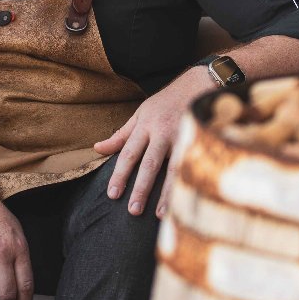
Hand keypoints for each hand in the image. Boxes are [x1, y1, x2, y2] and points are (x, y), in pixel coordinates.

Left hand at [94, 66, 211, 218]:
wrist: (198, 85)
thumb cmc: (166, 103)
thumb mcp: (140, 114)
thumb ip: (121, 135)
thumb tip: (98, 148)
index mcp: (145, 127)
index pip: (129, 154)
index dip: (120, 174)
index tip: (113, 194)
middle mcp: (163, 133)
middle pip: (149, 164)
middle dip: (140, 188)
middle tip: (132, 210)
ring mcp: (183, 137)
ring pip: (173, 169)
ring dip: (167, 193)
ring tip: (161, 215)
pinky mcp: (201, 142)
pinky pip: (194, 166)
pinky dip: (189, 184)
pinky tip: (188, 201)